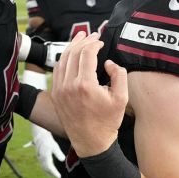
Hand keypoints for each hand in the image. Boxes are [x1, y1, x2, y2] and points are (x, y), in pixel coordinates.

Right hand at [29, 123, 64, 177]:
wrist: (40, 137)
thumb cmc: (49, 141)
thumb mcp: (55, 146)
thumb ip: (58, 153)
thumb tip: (62, 159)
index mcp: (45, 157)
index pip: (50, 168)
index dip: (54, 173)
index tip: (59, 177)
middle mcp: (41, 159)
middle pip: (46, 169)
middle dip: (52, 174)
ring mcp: (39, 158)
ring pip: (44, 168)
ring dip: (49, 173)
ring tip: (54, 176)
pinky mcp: (39, 158)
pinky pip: (42, 166)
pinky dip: (46, 170)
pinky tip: (49, 171)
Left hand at [50, 32, 126, 156]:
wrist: (91, 142)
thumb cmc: (108, 122)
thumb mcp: (122, 99)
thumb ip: (119, 75)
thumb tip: (108, 62)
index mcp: (85, 85)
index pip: (87, 53)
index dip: (94, 43)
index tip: (101, 41)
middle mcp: (69, 86)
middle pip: (73, 53)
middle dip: (83, 41)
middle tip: (91, 35)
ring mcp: (60, 90)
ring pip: (62, 60)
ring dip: (71, 47)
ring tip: (79, 38)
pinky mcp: (56, 94)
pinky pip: (57, 71)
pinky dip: (64, 59)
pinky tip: (70, 54)